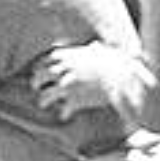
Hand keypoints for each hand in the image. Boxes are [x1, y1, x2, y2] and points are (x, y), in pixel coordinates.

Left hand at [31, 42, 154, 121]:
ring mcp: (66, 86)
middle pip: (39, 77)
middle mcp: (63, 70)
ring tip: (44, 104)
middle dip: (36, 83)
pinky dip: (64, 113)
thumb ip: (95, 49)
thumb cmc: (116, 64)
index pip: (44, 61)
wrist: (123, 78)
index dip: (41, 67)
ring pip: (45, 96)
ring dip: (44, 101)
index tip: (39, 72)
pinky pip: (63, 110)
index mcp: (68, 57)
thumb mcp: (104, 52)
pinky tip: (65, 115)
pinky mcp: (74, 100)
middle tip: (36, 87)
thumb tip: (94, 45)